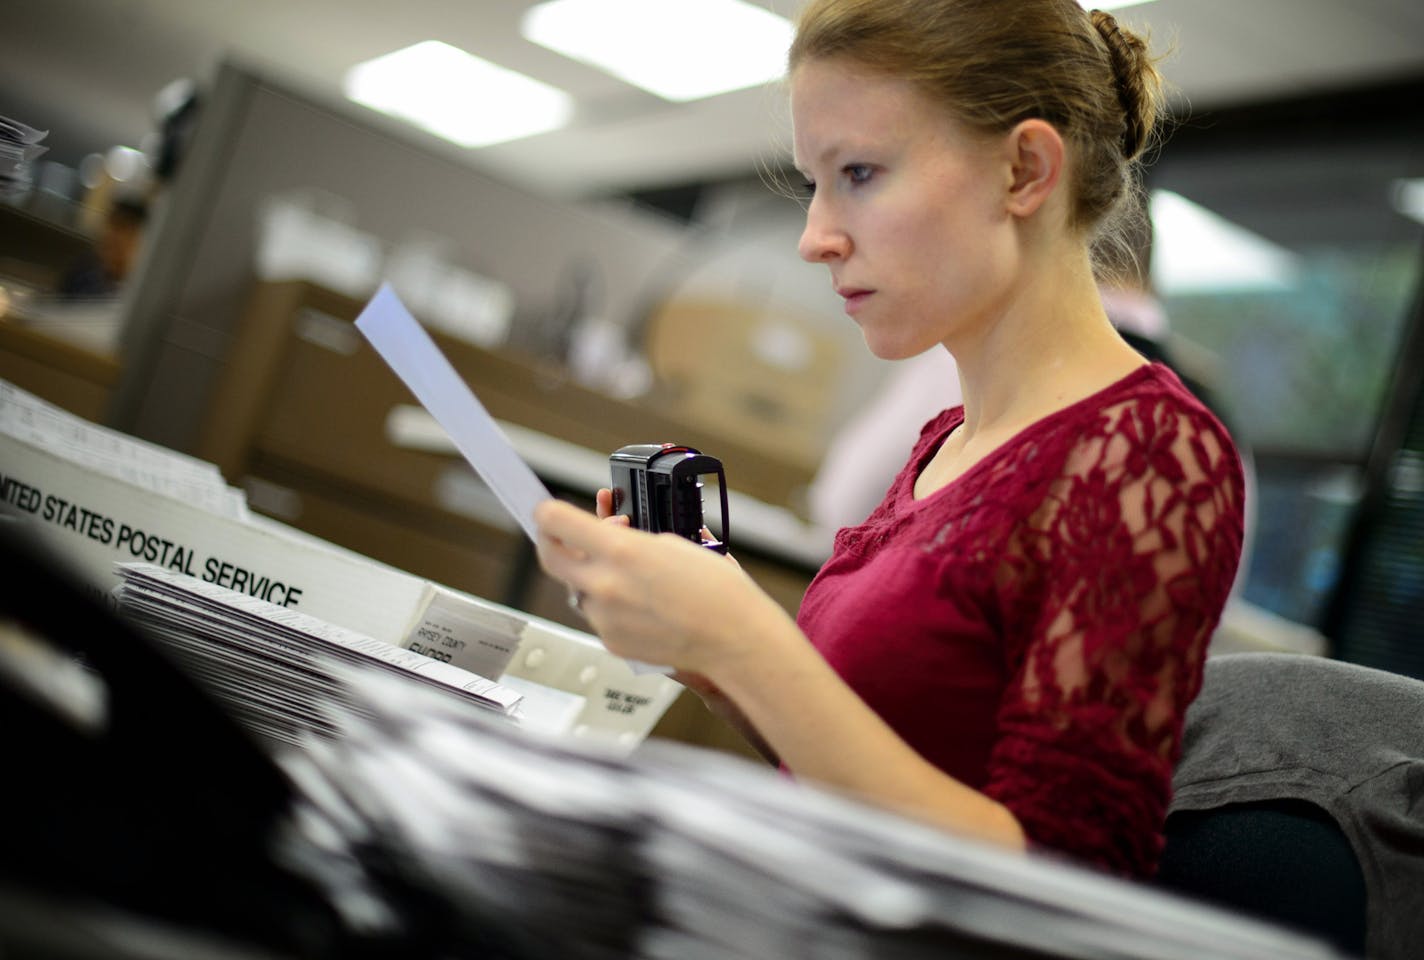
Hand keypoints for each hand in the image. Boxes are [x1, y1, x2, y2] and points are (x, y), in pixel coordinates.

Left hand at [534, 499, 778, 674]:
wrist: (735, 638)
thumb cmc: (717, 591)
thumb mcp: (674, 542)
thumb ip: (633, 538)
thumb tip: (611, 533)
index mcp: (621, 551)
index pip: (556, 522)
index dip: (548, 512)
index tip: (549, 511)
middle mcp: (605, 585)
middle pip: (550, 558)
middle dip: (553, 543)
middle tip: (563, 537)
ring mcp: (605, 617)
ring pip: (578, 590)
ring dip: (593, 579)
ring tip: (631, 578)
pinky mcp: (611, 643)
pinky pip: (598, 617)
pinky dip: (611, 608)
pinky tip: (642, 605)